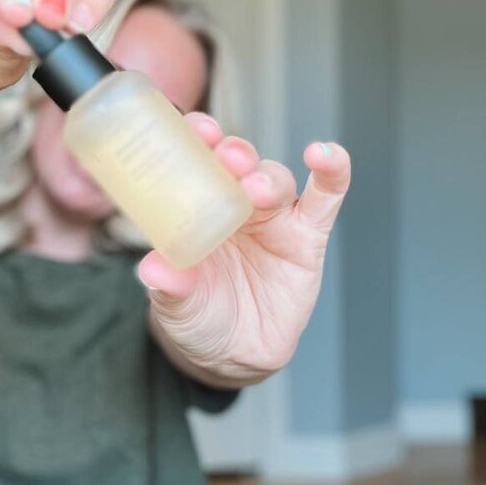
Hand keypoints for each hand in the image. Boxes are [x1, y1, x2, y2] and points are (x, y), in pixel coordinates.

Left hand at [136, 116, 351, 385]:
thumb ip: (169, 286)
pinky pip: (325, 197)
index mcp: (196, 207)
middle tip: (225, 157)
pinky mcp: (308, 236)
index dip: (194, 139)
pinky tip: (325, 154)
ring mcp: (273, 217)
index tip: (189, 128)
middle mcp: (234, 203)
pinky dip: (332, 171)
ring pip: (274, 179)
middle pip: (237, 164)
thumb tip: (153, 270)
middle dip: (232, 153)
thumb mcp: (177, 305)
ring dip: (266, 177)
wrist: (235, 356)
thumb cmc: (199, 316)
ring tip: (256, 189)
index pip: (195, 161)